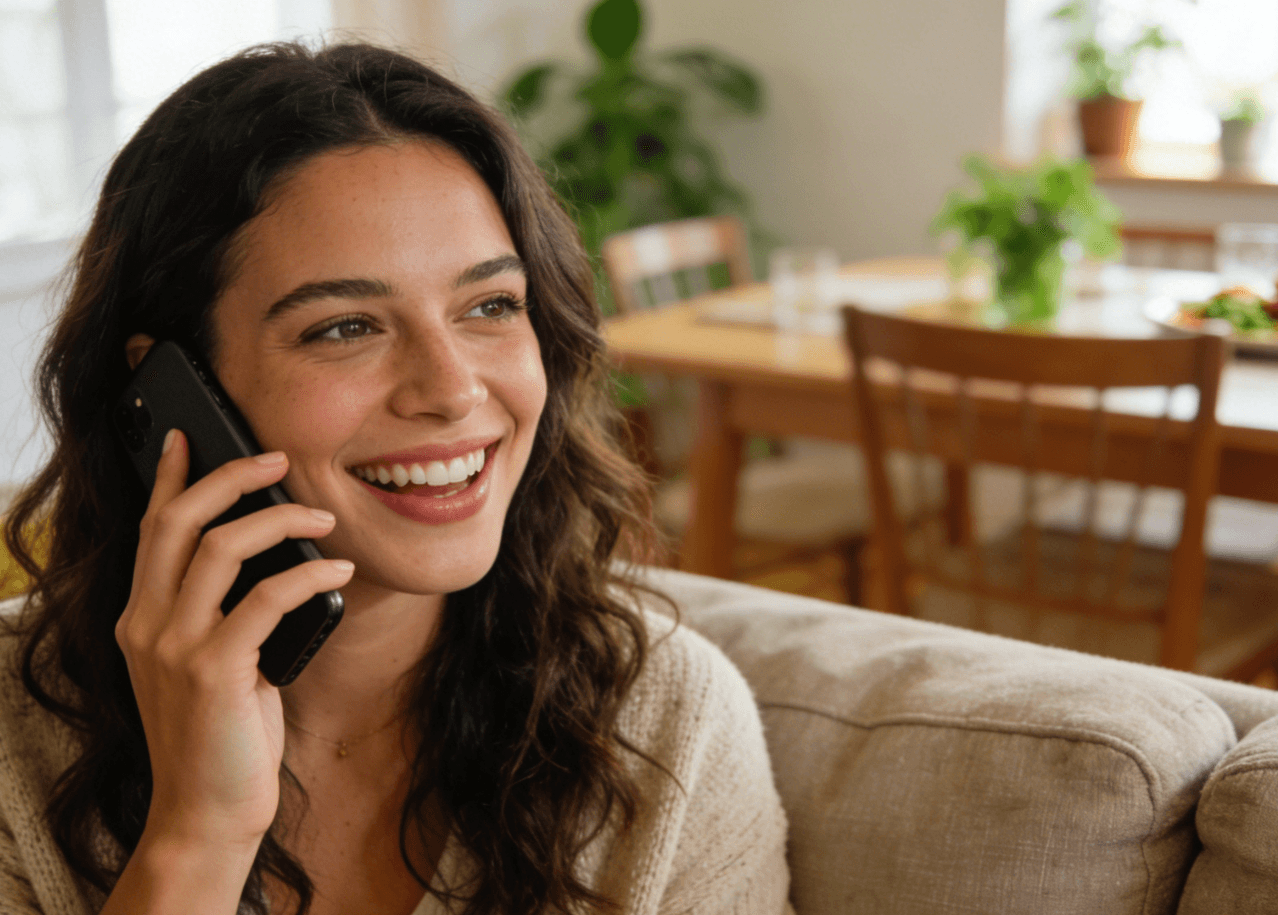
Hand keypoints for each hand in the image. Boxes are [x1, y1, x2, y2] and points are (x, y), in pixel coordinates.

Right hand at [116, 429, 354, 851]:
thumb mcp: (213, 662)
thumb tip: (275, 559)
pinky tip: (338, 569)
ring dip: (280, 520)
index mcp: (142, 618)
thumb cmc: (222, 734)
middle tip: (275, 458)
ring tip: (324, 516)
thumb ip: (223, 614)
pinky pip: (266, 598)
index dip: (169, 478)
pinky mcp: (212, 671)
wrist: (207, 811)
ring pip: (221, 547)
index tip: (186, 437)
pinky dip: (309, 574)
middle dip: (229, 477)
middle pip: (179, 521)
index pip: (153, 529)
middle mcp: (146, 624)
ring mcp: (174, 647)